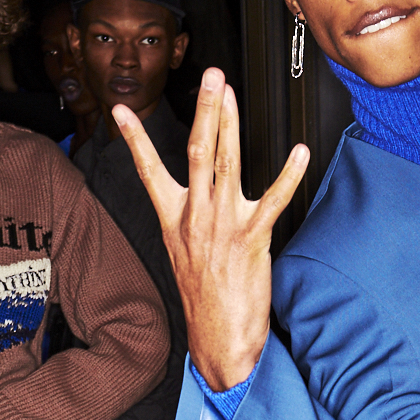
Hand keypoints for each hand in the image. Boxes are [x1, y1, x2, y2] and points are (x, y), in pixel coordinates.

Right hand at [112, 69, 308, 389]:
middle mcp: (195, 218)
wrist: (219, 340)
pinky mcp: (250, 240)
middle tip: (211, 78)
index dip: (133, 139)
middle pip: (197, 153)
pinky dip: (288, 174)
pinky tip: (300, 153)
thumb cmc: (206, 302)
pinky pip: (271, 200)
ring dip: (231, 124)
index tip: (119, 110)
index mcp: (174, 221)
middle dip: (204, 111)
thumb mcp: (184, 258)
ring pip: (225, 164)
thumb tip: (194, 200)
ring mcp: (221, 227)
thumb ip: (189, 223)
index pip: (148, 171)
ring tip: (233, 95)